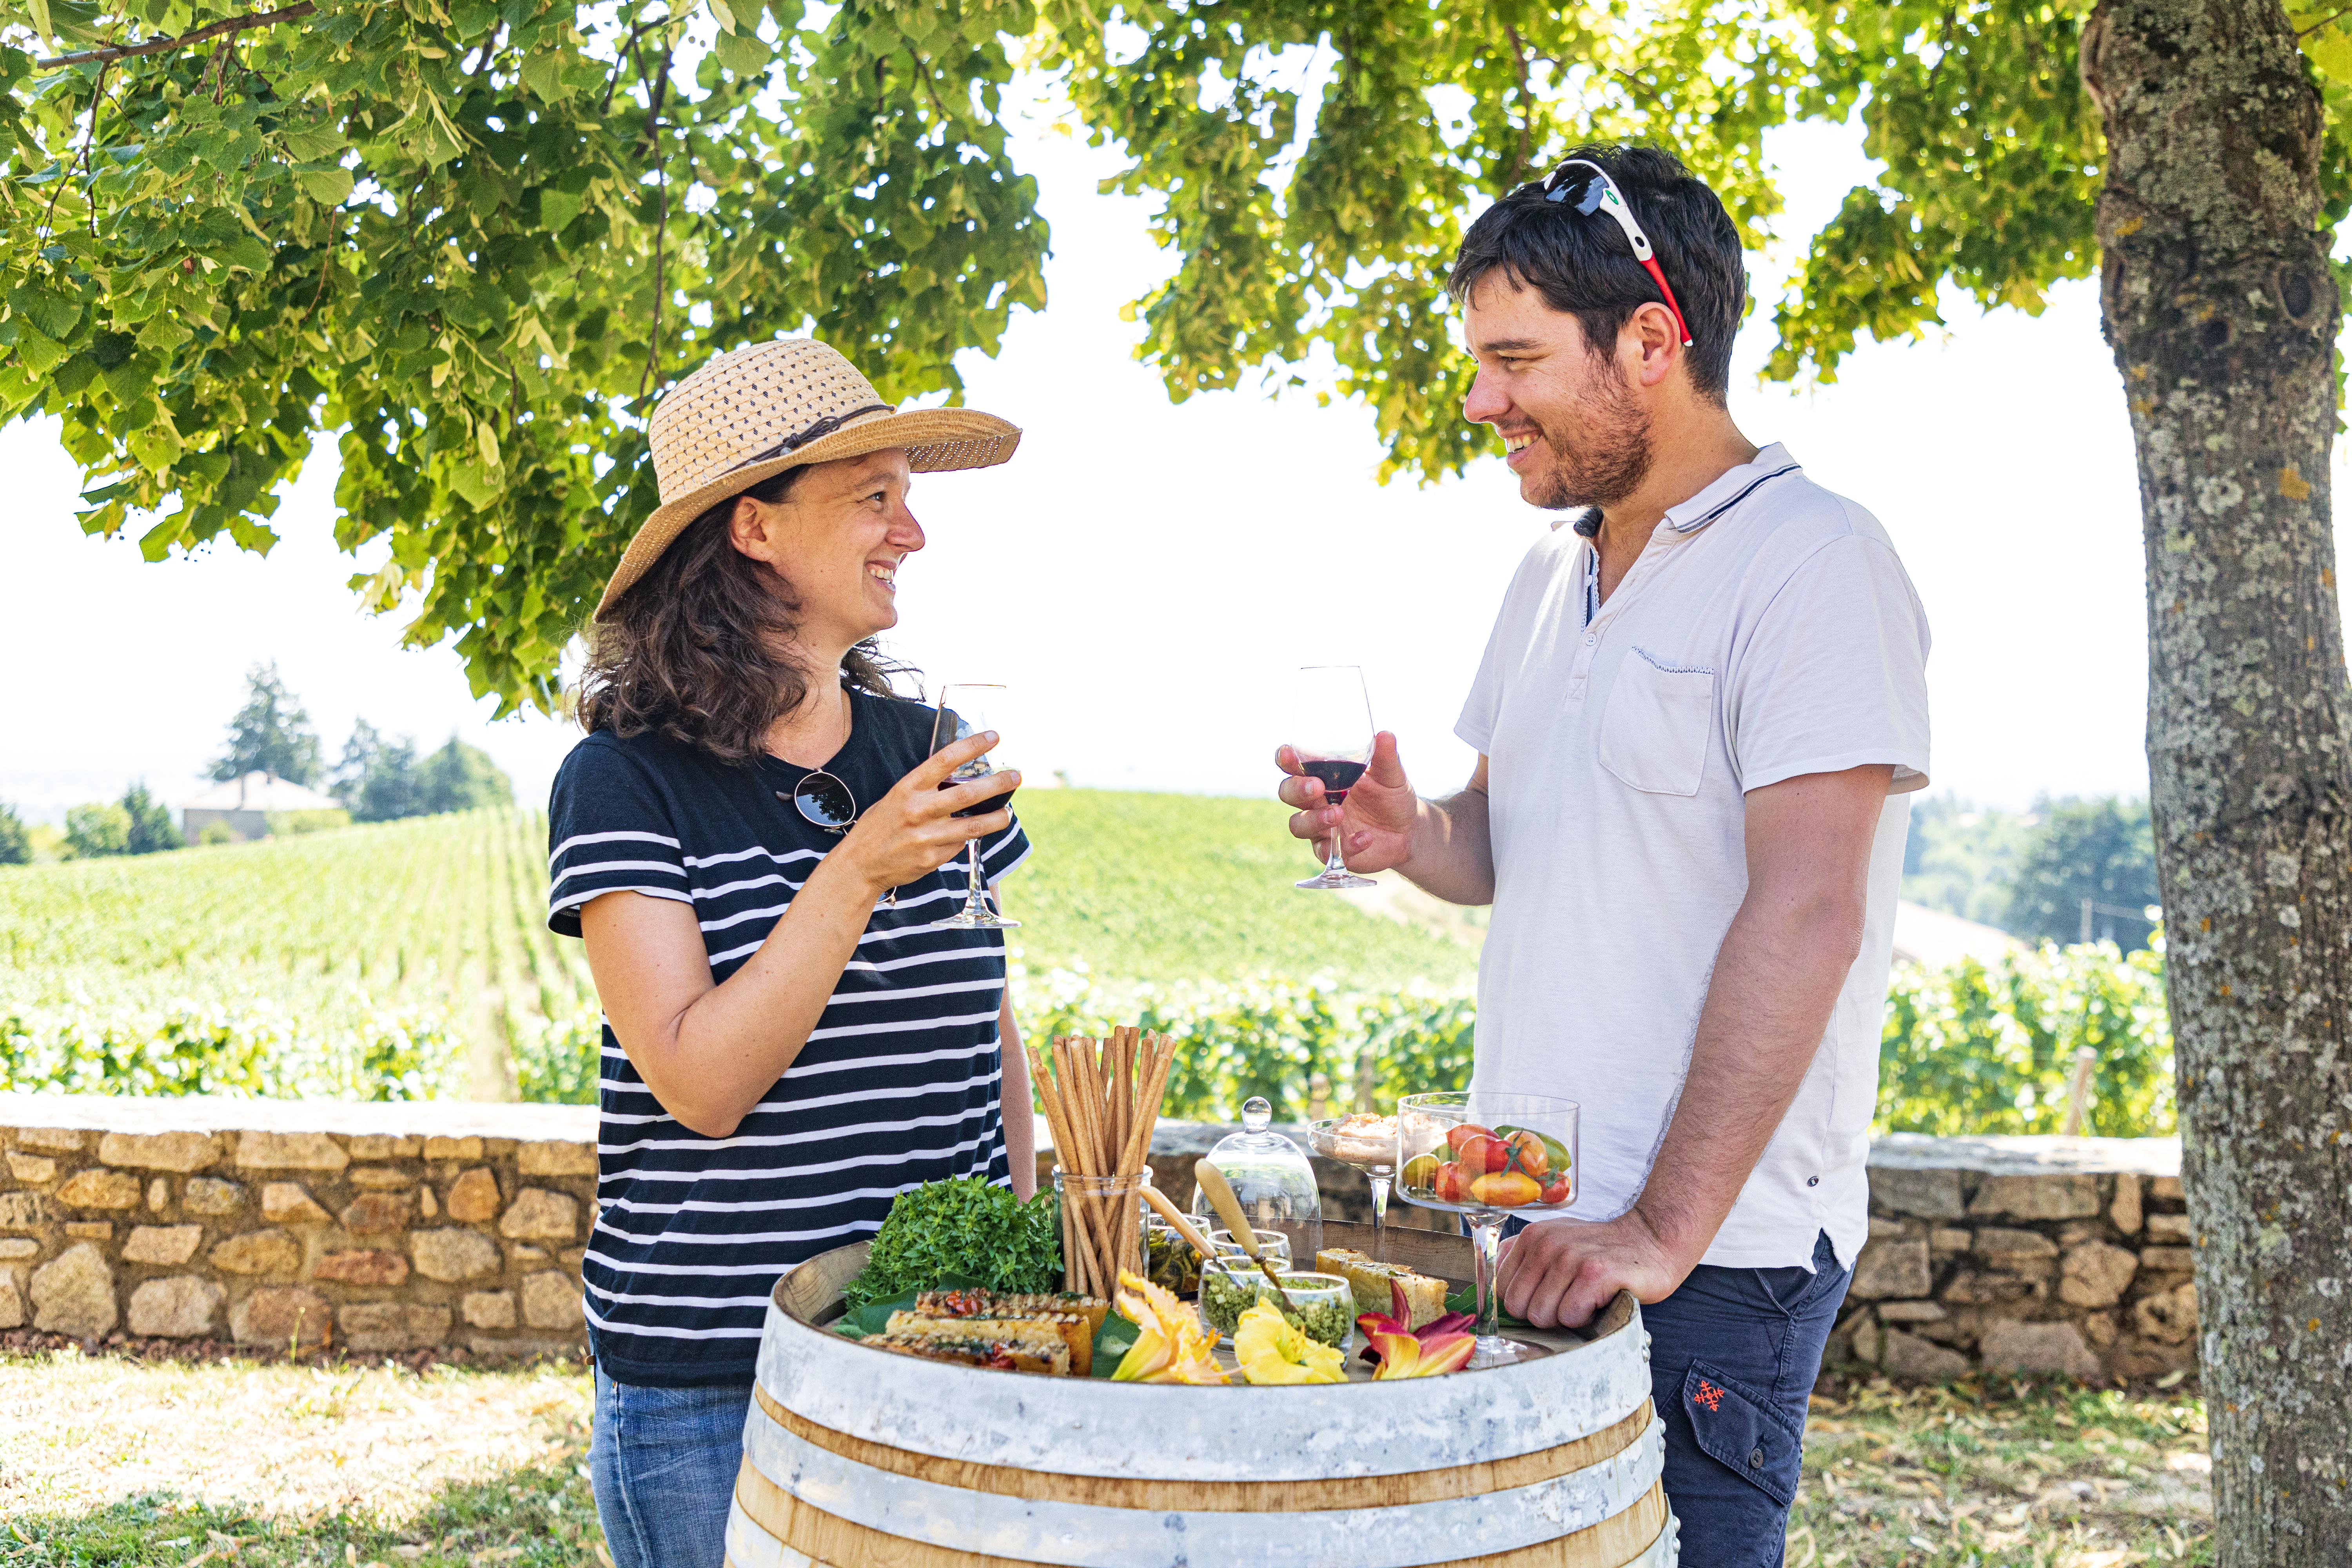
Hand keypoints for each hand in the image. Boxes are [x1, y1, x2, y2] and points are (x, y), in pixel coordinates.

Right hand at [830, 730, 1016, 896]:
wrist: (859, 865)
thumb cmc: (879, 827)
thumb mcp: (896, 798)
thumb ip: (924, 790)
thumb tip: (958, 780)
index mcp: (908, 788)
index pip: (945, 760)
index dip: (972, 745)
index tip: (993, 737)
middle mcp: (919, 810)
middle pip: (968, 793)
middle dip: (998, 783)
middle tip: (1016, 776)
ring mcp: (927, 836)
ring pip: (974, 825)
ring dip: (997, 818)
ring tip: (1007, 813)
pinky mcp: (933, 858)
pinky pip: (959, 845)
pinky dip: (965, 840)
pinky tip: (966, 837)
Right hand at [1275, 730, 1418, 874]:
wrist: (1407, 831)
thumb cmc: (1391, 797)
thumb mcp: (1391, 775)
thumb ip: (1385, 758)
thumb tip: (1385, 734)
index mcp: (1323, 776)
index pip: (1294, 766)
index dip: (1286, 759)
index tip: (1288, 753)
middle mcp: (1315, 801)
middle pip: (1287, 793)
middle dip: (1297, 789)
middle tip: (1317, 786)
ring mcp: (1320, 827)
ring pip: (1298, 825)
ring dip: (1314, 819)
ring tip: (1338, 814)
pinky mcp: (1331, 850)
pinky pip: (1326, 851)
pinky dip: (1346, 845)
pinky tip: (1365, 838)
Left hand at [1494, 1211, 1694, 1328]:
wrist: (1651, 1240)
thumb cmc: (1600, 1253)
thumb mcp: (1555, 1244)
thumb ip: (1523, 1261)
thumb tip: (1492, 1294)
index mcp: (1532, 1237)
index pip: (1501, 1290)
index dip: (1525, 1303)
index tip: (1549, 1296)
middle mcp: (1547, 1243)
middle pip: (1519, 1307)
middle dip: (1543, 1314)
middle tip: (1570, 1299)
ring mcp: (1571, 1257)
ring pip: (1543, 1315)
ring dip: (1567, 1316)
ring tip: (1586, 1297)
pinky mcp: (1595, 1274)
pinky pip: (1571, 1316)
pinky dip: (1586, 1318)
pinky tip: (1600, 1300)